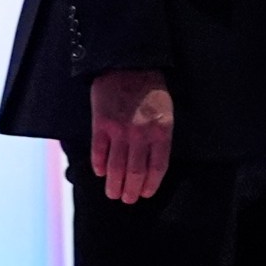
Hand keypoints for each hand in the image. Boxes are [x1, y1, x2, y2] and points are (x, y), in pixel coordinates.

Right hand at [89, 68, 174, 203]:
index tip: (146, 194)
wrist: (128, 66)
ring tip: (113, 194)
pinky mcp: (101, 124)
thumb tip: (152, 161)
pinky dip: (99, 165)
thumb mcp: (167, 112)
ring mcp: (119, 130)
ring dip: (114, 183)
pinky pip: (99, 151)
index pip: (158, 166)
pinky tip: (100, 173)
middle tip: (127, 200)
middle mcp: (141, 134)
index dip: (151, 183)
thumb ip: (160, 136)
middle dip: (131, 189)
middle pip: (136, 170)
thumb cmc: (151, 90)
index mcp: (162, 131)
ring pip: (116, 165)